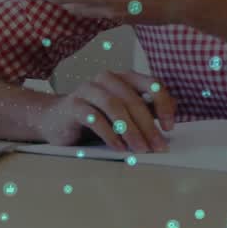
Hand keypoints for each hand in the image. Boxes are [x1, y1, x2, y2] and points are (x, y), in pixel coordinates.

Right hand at [37, 71, 176, 152]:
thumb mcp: (123, 114)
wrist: (55, 120)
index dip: (164, 105)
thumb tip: (171, 113)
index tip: (169, 127)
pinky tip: (119, 148)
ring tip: (140, 149)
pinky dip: (110, 134)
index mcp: (123, 78)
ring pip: (113, 105)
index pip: (151, 84)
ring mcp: (87, 89)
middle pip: (132, 99)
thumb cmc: (94, 117)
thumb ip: (145, 110)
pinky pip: (93, 117)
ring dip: (130, 130)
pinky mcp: (72, 105)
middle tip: (157, 147)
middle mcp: (106, 79)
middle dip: (148, 126)